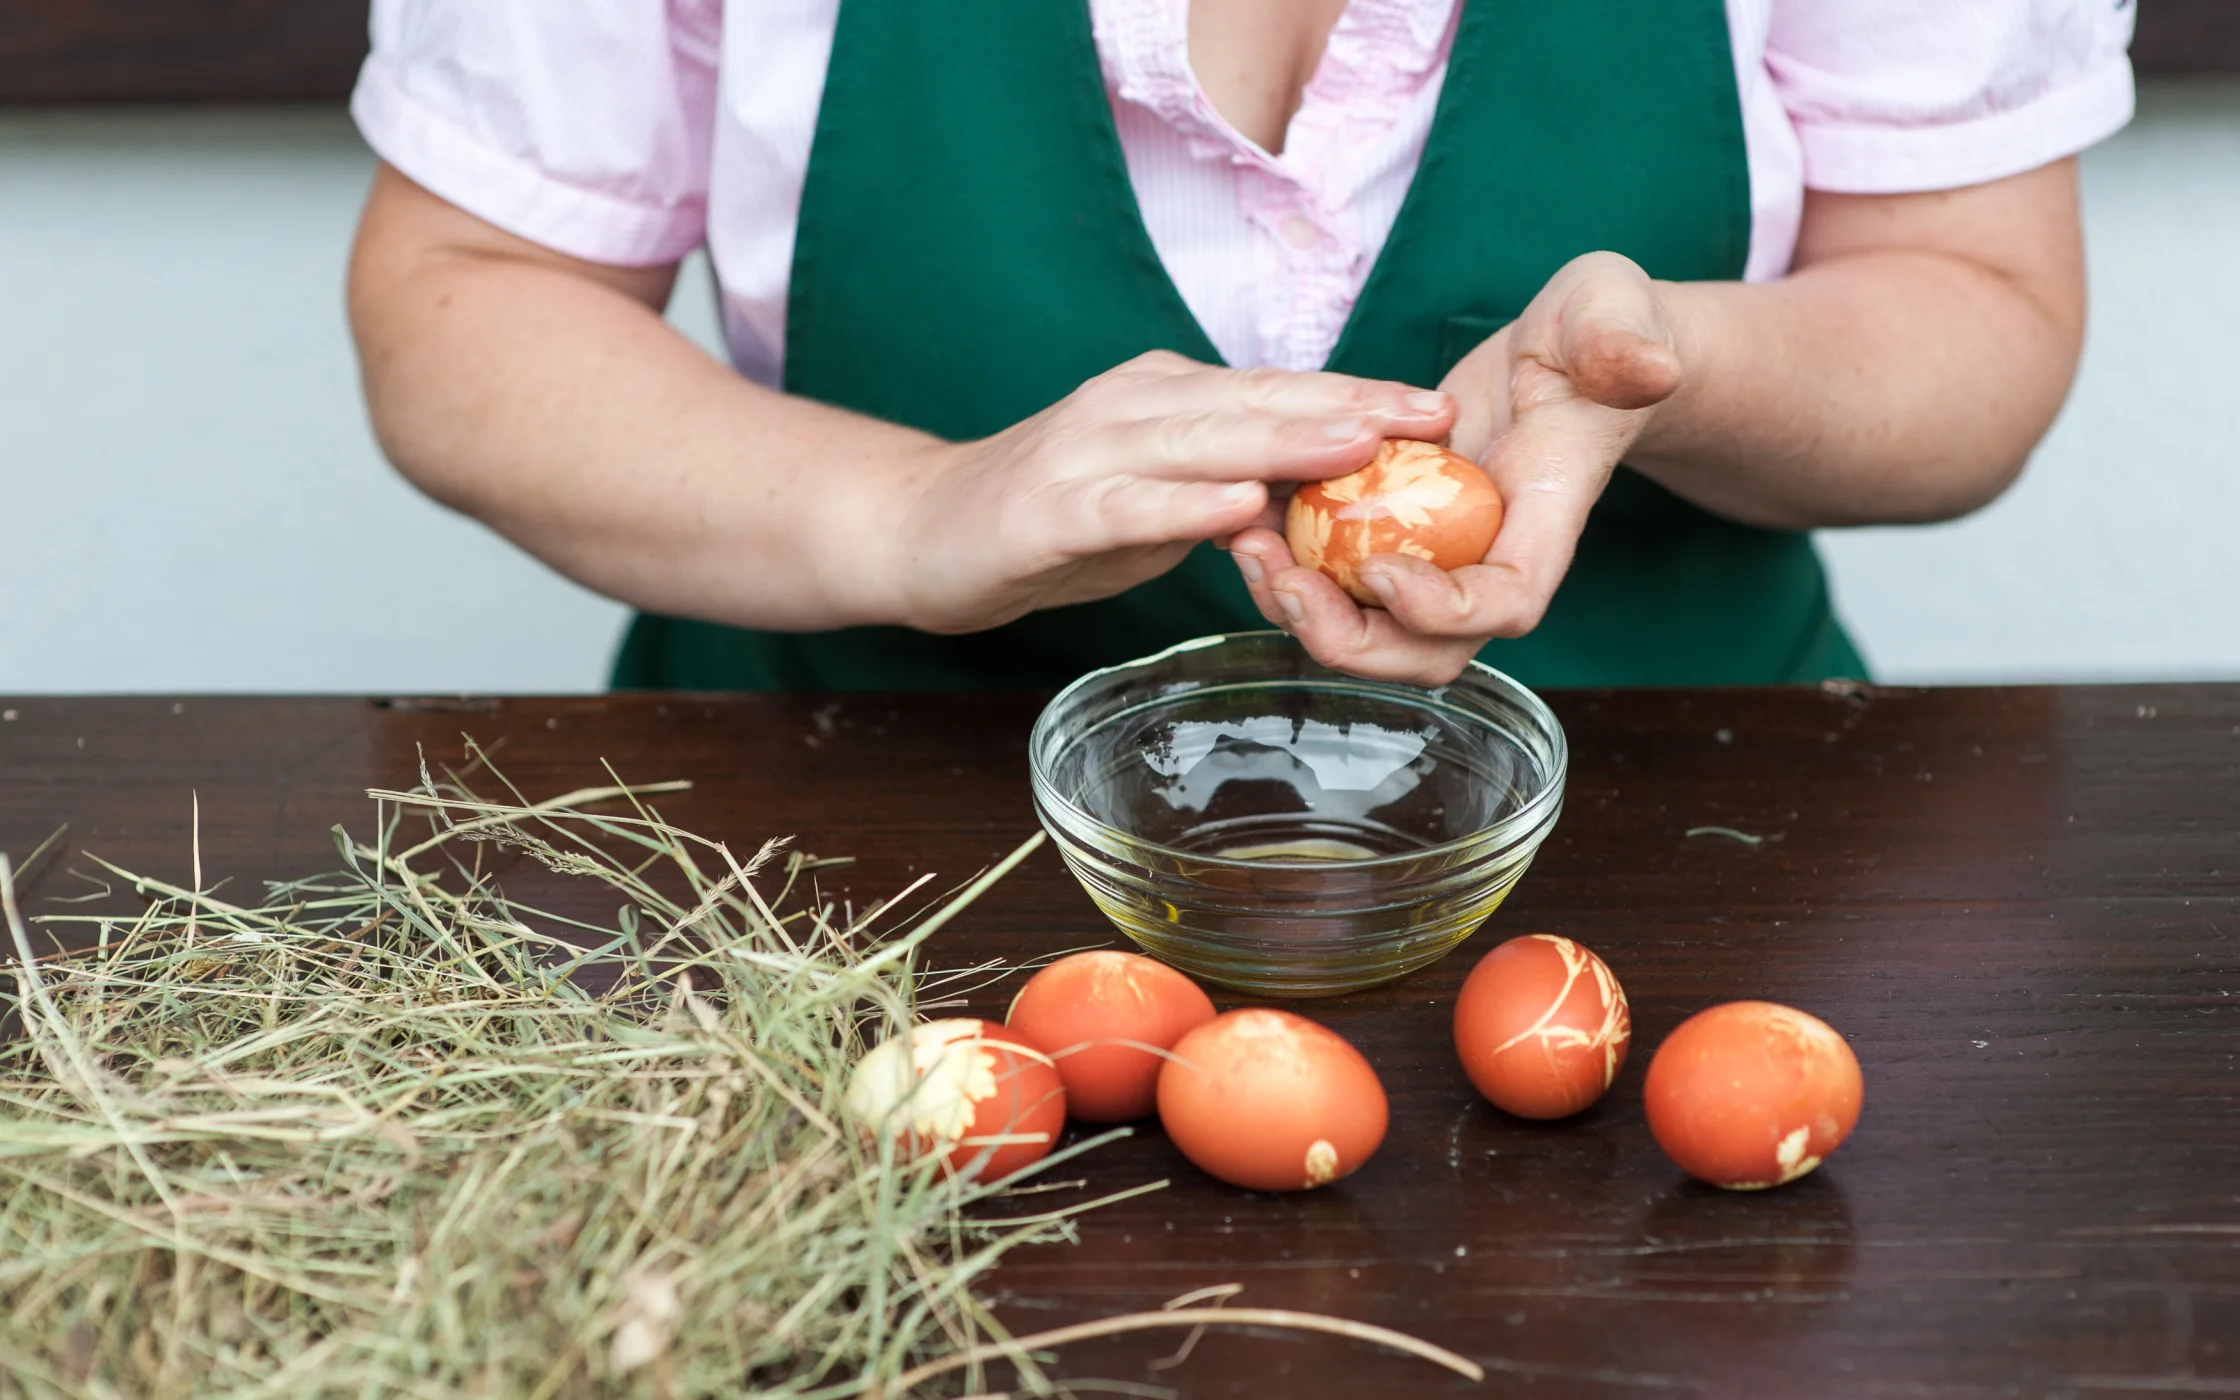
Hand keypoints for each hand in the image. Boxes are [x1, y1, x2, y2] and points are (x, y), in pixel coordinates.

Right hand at [886, 351, 1453, 633]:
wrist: (918, 530)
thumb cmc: (1049, 516)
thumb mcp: (1156, 497)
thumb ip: (1229, 487)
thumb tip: (1322, 500)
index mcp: (1165, 397)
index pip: (1277, 391)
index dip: (1358, 396)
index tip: (1436, 409)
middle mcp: (1131, 406)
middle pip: (1253, 403)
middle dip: (1346, 407)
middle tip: (1427, 416)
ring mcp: (1086, 453)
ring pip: (1201, 442)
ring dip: (1284, 441)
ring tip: (1359, 444)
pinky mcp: (1048, 510)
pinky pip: (1127, 505)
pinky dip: (1185, 505)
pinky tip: (1238, 506)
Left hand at [1226, 252, 1684, 685]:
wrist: (1566, 353)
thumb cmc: (1596, 330)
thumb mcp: (1613, 313)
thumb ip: (1624, 340)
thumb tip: (1646, 367)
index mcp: (1547, 517)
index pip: (1506, 602)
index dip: (1442, 608)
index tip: (1381, 567)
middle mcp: (1490, 559)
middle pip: (1426, 651)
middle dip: (1350, 638)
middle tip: (1285, 580)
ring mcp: (1439, 557)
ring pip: (1370, 629)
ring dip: (1303, 609)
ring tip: (1246, 547)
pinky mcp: (1395, 536)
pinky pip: (1338, 580)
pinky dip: (1288, 564)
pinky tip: (1241, 517)